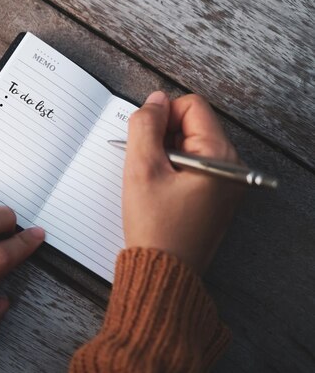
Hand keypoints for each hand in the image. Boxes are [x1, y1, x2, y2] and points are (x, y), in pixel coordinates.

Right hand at [123, 91, 242, 272]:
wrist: (162, 272)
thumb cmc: (154, 226)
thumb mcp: (142, 169)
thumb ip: (146, 126)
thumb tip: (154, 100)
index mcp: (219, 156)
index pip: (191, 106)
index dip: (162, 117)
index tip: (146, 143)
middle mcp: (230, 165)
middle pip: (192, 124)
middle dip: (163, 137)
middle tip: (148, 167)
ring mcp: (225, 181)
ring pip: (188, 145)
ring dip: (164, 155)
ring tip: (153, 183)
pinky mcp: (215, 194)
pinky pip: (191, 165)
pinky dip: (171, 170)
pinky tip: (159, 191)